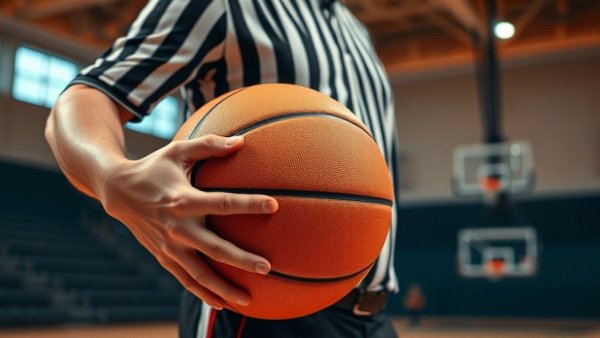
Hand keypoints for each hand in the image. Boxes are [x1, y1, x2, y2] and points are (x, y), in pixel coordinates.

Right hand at [97, 135, 277, 309]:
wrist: (117, 191)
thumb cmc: (153, 167)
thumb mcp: (178, 151)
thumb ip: (210, 145)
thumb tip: (242, 141)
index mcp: (184, 199)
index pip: (222, 203)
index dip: (248, 204)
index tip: (274, 205)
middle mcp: (177, 227)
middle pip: (215, 248)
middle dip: (242, 259)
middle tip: (267, 267)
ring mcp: (169, 246)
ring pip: (200, 274)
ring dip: (224, 288)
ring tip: (249, 300)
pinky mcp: (163, 257)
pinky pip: (186, 280)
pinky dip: (203, 293)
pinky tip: (222, 303)